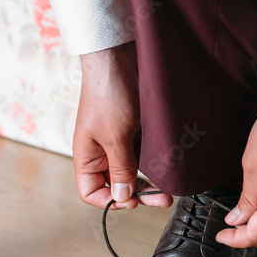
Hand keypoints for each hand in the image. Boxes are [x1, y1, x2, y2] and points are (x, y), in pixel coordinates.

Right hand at [73, 42, 172, 209]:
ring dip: (149, 180)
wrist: (119, 56)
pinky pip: (142, 154)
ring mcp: (118, 140)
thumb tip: (122, 197)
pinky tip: (168, 165)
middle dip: (139, 194)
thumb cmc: (108, 93)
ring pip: (132, 171)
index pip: (91, 192)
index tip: (133, 201)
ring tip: (169, 187)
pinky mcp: (133, 129)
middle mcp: (100, 152)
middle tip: (162, 198)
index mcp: (87, 156)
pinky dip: (154, 162)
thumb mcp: (115, 137)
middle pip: (116, 185)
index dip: (110, 201)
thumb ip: (120, 170)